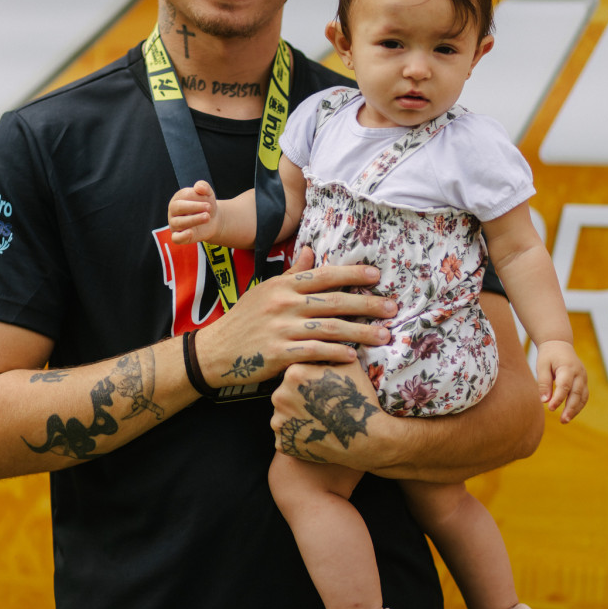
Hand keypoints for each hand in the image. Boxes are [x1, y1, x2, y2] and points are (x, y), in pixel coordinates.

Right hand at [168, 180, 221, 244]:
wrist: (212, 219)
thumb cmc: (206, 204)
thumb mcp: (208, 193)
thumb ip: (203, 186)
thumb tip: (198, 187)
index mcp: (178, 198)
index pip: (183, 196)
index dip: (196, 198)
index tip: (209, 202)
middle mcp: (173, 211)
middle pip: (177, 208)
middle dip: (194, 207)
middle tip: (209, 207)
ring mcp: (174, 224)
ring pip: (178, 223)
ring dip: (194, 219)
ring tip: (207, 217)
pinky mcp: (179, 237)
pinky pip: (175, 238)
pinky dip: (181, 236)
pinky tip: (191, 232)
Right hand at [194, 248, 396, 387]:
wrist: (215, 351)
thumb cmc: (244, 320)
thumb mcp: (265, 290)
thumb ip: (291, 273)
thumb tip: (312, 250)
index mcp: (283, 285)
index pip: (323, 275)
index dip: (352, 274)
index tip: (377, 276)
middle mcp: (283, 303)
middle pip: (333, 301)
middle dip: (366, 304)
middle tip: (392, 308)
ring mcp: (280, 328)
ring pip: (329, 328)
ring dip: (360, 332)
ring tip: (384, 336)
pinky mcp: (278, 354)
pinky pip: (313, 352)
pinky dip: (335, 354)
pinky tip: (354, 357)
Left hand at [271, 357, 394, 472]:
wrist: (365, 435)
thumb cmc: (357, 398)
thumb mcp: (349, 364)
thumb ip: (333, 350)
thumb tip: (331, 336)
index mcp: (293, 374)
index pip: (295, 371)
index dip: (310, 379)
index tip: (322, 386)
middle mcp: (279, 396)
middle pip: (286, 392)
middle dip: (300, 397)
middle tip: (321, 405)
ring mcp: (279, 422)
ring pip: (284, 414)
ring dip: (296, 416)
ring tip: (318, 419)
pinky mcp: (282, 443)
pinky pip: (285, 436)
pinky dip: (296, 435)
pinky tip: (313, 432)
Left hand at [536, 340, 587, 423]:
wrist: (559, 344)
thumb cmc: (548, 356)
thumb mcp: (542, 365)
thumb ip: (543, 383)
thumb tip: (544, 401)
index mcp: (567, 367)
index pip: (564, 385)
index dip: (558, 398)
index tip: (550, 408)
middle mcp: (578, 373)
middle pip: (576, 393)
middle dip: (570, 408)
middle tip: (562, 420)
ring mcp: (583, 377)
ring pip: (583, 396)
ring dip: (575, 409)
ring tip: (565, 420)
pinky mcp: (584, 381)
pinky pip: (584, 396)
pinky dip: (578, 405)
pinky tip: (570, 414)